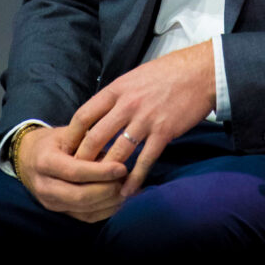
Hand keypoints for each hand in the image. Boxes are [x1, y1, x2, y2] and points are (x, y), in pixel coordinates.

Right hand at [16, 122, 127, 222]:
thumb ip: (89, 141)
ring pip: (85, 210)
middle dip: (107, 190)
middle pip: (80, 196)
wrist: (29, 158)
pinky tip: (121, 199)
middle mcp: (45, 186)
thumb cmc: (54, 141)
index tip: (122, 168)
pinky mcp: (60, 212)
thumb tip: (117, 151)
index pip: (74, 172)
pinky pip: (87, 217)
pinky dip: (106, 210)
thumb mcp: (67, 133)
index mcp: (45, 162)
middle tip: (127, 180)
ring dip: (110, 202)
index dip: (100, 172)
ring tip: (129, 189)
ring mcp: (51, 203)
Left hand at [72, 41, 215, 197]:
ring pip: (117, 152)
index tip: (65, 151)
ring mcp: (145, 119)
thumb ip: (117, 96)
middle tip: (75, 176)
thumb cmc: (167, 72)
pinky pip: (144, 161)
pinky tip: (127, 192)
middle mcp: (127, 104)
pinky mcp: (164, 132)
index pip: (84, 115)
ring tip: (98, 189)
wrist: (199, 72)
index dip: (71, 136)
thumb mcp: (134, 77)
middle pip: (95, 137)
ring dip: (105, 173)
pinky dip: (134, 179)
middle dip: (81, 160)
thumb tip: (100, 113)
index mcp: (117, 89)